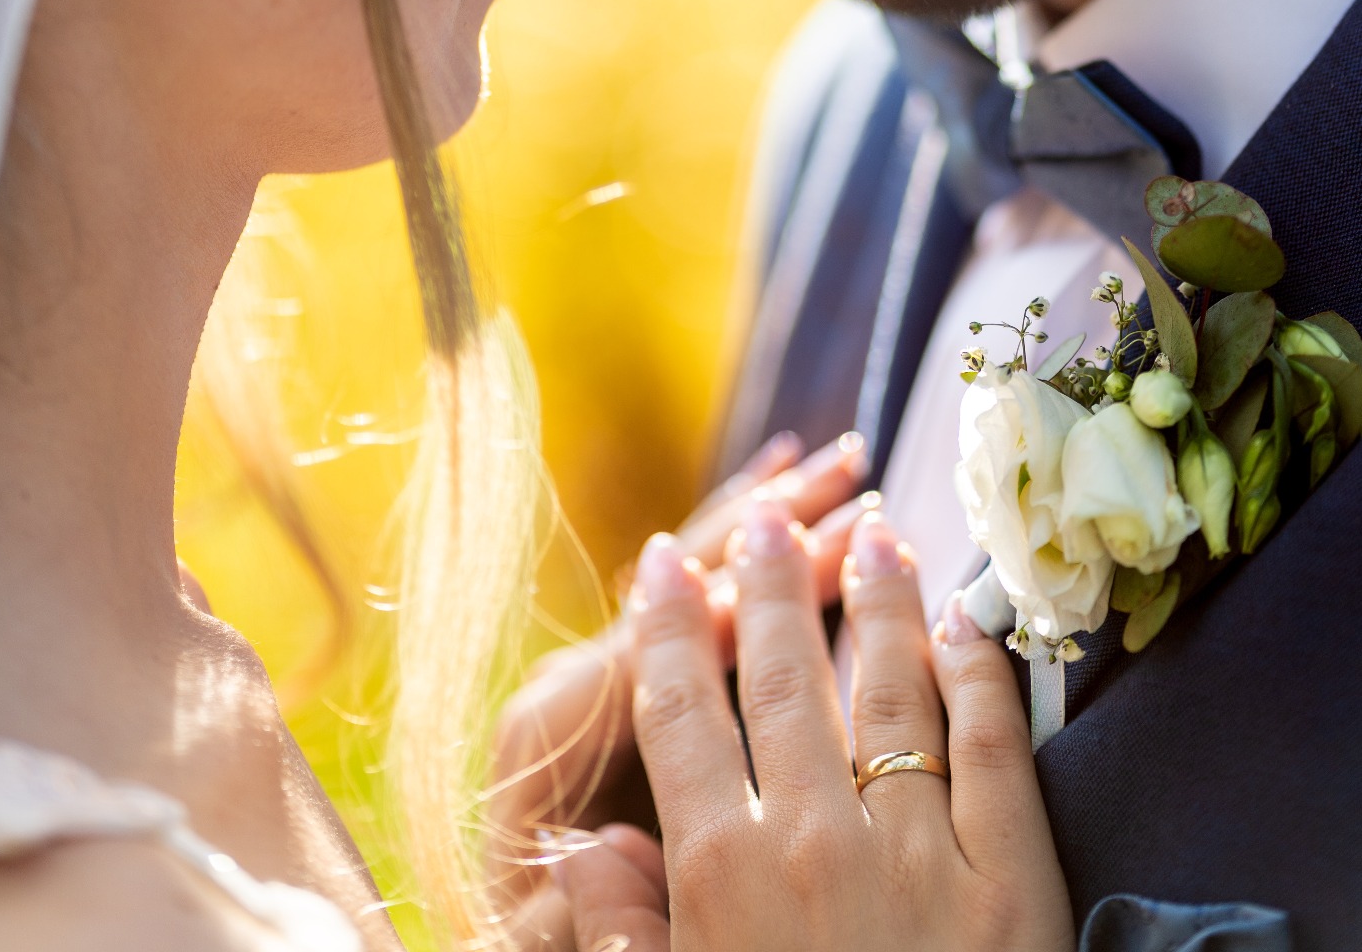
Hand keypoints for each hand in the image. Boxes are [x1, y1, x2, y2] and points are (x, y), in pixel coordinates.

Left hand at [488, 432, 869, 890]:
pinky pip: (701, 588)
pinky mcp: (635, 664)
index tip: (822, 556)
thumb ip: (582, 906)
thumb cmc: (541, 933)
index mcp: (554, 723)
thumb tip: (608, 848)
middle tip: (851, 469)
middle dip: (772, 527)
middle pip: (685, 582)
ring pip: (697, 566)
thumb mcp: (552, 937)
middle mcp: (579, 668)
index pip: (659, 650)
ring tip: (838, 461)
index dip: (739, 605)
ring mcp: (608, 659)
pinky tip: (794, 491)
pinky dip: (747, 535)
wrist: (514, 923)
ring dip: (770, 513)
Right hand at [557, 503, 1075, 951]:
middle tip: (765, 521)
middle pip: (780, 680)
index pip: (679, 718)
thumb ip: (623, 938)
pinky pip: (996, 750)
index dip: (665, 630)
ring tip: (871, 535)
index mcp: (723, 882)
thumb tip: (583, 847)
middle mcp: (816, 845)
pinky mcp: (1014, 882)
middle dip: (766, 586)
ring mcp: (921, 855)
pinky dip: (982, 676)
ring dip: (876, 602)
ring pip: (889, 690)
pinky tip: (969, 626)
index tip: (661, 561)